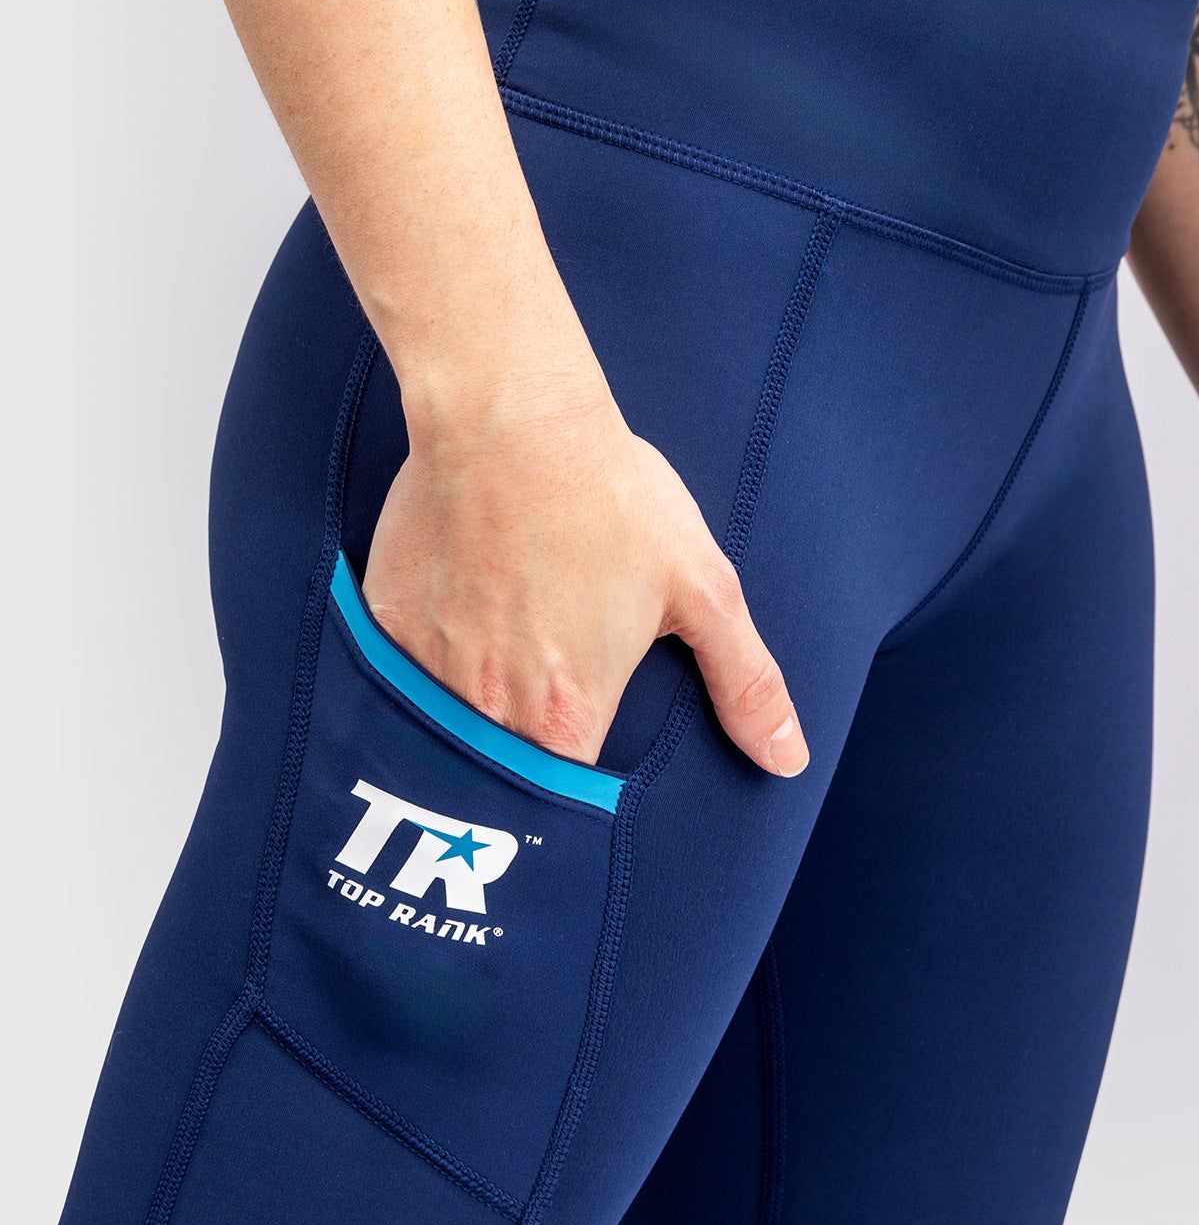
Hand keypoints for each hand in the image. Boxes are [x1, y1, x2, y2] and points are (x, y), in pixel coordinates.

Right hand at [361, 383, 808, 776]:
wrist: (511, 417)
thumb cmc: (611, 497)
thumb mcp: (703, 587)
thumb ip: (746, 683)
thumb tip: (786, 759)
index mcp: (568, 712)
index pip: (565, 805)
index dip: (577, 808)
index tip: (585, 790)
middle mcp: (489, 707)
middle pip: (499, 781)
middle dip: (518, 778)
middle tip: (540, 729)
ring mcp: (426, 669)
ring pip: (441, 737)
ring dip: (469, 730)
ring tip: (500, 681)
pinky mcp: (385, 627)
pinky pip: (394, 683)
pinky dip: (420, 679)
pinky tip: (452, 638)